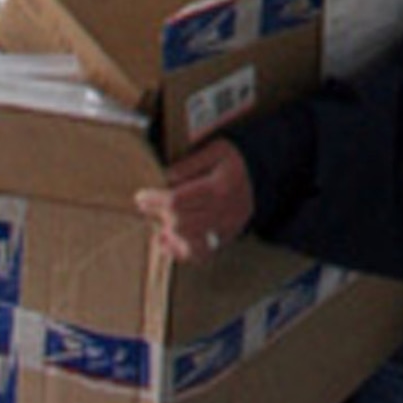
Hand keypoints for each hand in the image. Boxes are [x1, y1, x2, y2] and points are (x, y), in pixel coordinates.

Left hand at [134, 139, 255, 262]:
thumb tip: (163, 178)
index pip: (178, 199)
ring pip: (189, 240)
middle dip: (158, 215)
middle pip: (182, 222)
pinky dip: (180, 251)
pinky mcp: (226, 238)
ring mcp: (228, 228)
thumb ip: (189, 162)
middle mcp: (227, 211)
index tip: (140, 196)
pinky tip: (165, 241)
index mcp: (222, 186)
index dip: (155, 200)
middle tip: (146, 207)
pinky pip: (200, 254)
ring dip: (168, 233)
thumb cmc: (233, 160)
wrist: (262, 175)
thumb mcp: (216, 148)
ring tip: (157, 222)